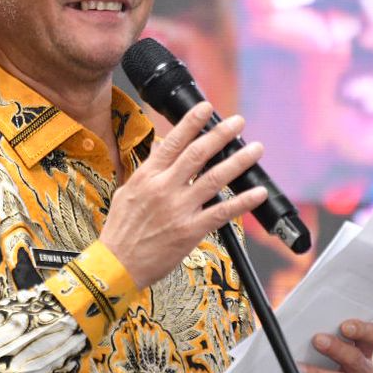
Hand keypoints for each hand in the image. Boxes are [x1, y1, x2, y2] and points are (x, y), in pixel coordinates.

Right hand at [101, 102, 267, 289]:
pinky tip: (257, 192)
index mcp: (147, 177)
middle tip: (238, 122)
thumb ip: (146, 171)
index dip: (192, 122)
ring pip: (214, 178)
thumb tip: (160, 150)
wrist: (116, 264)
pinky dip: (242, 201)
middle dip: (221, 135)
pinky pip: (221, 212)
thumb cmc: (120, 231)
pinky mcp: (190, 231)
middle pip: (198, 154)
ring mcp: (178, 209)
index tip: (206, 108)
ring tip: (255, 149)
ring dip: (238, 161)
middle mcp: (164, 188)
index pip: (173, 142)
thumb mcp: (126, 192)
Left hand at [253, 319, 372, 372]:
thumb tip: (295, 329)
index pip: (372, 335)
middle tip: (316, 340)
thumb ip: (312, 339)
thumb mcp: (311, 352)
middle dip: (336, 348)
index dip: (361, 329)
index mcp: (361, 352)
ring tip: (299, 370)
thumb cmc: (307, 370)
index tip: (344, 326)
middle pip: (356, 358)